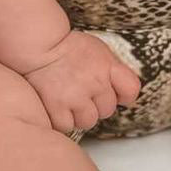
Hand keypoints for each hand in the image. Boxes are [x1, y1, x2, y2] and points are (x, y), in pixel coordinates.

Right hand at [20, 29, 140, 134]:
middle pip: (107, 110)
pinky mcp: (56, 106)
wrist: (39, 45)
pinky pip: (67, 126)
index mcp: (107, 66)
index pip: (131, 90)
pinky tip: (57, 105)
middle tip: (81, 92)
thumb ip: (113, 70)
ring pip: (88, 121)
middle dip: (96, 104)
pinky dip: (62, 119)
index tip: (115, 94)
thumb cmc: (68, 47)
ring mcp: (75, 95)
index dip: (123, 96)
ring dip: (79, 115)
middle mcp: (94, 82)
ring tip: (69, 99)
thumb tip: (123, 94)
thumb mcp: (99, 50)